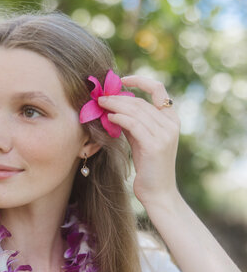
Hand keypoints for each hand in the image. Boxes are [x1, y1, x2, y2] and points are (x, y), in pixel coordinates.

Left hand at [98, 75, 180, 209]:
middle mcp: (171, 124)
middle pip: (141, 101)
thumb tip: (114, 105)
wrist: (158, 193)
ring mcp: (165, 134)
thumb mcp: (141, 139)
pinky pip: (133, 124)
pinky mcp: (155, 145)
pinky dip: (119, 118)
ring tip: (100, 104)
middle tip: (100, 97)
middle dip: (118, 97)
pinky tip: (109, 118)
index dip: (140, 80)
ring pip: (136, 110)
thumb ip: (133, 122)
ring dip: (115, 105)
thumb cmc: (148, 167)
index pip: (158, 89)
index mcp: (171, 119)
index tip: (122, 79)